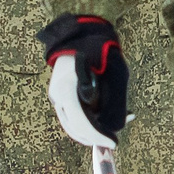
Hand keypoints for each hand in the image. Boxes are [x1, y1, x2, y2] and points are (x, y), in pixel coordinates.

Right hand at [37, 14, 127, 145]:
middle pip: (73, 128)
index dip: (98, 136)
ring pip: (71, 124)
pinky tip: (100, 120)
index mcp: (67, 88)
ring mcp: (55, 94)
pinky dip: (84, 121)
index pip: (81, 122)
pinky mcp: (59, 93)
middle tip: (112, 141)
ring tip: (108, 132)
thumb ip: (114, 100)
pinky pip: (70, 114)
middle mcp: (57, 94)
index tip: (113, 143)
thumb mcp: (114, 74)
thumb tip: (118, 124)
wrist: (81, 30)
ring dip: (89, 132)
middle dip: (93, 138)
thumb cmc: (100, 48)